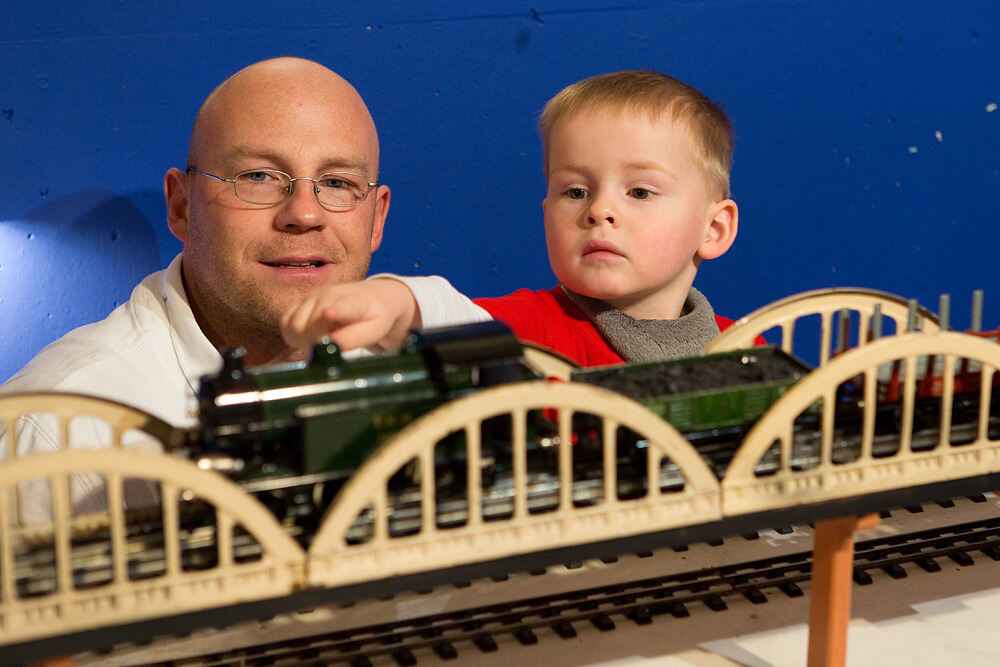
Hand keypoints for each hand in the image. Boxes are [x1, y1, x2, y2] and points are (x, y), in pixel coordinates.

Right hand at [280, 278, 418, 352]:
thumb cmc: (374, 316)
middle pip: (309, 326)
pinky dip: (293, 336)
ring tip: (321, 342)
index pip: (344, 307)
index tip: (329, 314)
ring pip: (293, 326)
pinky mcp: (300, 302)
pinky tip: (309, 337)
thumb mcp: (374, 330)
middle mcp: (328, 294)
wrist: (372, 297)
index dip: (336, 311)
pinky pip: (285, 324)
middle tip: (327, 351)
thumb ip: (353, 338)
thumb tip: (331, 345)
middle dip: (314, 345)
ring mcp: (311, 297)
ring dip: (302, 342)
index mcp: (354, 302)